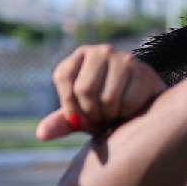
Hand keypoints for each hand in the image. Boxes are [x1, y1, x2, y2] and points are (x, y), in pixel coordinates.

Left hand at [36, 44, 165, 140]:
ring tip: (113, 117)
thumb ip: (62, 122)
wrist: (145, 106)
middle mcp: (101, 51)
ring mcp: (125, 59)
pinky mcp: (145, 73)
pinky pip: (129, 103)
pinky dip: (127, 116)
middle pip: (84, 89)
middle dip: (91, 113)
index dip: (69, 105)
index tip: (78, 120)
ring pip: (108, 99)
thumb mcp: (82, 113)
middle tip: (100, 120)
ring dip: (109, 117)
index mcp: (80, 56)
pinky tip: (129, 113)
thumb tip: (41, 134)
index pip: (64, 77)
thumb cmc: (107, 108)